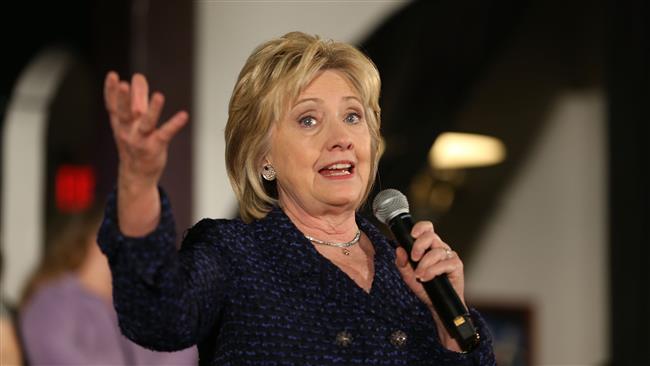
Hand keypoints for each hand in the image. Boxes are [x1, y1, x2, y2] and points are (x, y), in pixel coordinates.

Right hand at [104, 71, 187, 186]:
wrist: (136, 175)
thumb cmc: (135, 143)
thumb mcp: (133, 121)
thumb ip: (137, 98)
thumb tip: (138, 77)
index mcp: (120, 124)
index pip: (113, 106)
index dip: (111, 92)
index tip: (113, 75)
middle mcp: (128, 132)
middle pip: (124, 114)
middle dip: (123, 100)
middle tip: (124, 84)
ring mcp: (141, 140)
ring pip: (146, 124)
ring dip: (152, 110)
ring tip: (159, 96)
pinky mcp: (156, 146)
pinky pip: (165, 134)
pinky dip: (174, 125)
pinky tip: (184, 115)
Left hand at [394, 221, 465, 349]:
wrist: (437, 304)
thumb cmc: (425, 288)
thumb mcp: (408, 276)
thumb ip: (402, 263)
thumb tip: (399, 249)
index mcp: (429, 246)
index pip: (427, 228)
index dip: (420, 228)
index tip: (412, 235)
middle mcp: (439, 248)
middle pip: (431, 235)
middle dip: (419, 246)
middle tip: (414, 258)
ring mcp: (449, 256)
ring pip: (436, 251)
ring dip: (424, 264)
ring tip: (419, 276)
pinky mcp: (456, 266)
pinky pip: (445, 263)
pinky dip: (433, 271)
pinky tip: (427, 278)